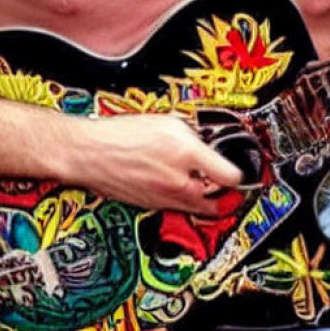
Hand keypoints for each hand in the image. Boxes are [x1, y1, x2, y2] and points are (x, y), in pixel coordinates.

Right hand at [66, 114, 244, 215]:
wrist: (88, 153)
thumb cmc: (122, 134)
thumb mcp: (168, 122)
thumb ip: (195, 133)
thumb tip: (210, 143)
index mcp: (188, 156)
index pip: (232, 177)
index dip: (241, 172)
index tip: (242, 169)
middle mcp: (179, 184)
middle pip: (220, 202)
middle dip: (226, 192)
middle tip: (225, 179)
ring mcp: (165, 200)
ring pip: (198, 209)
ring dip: (205, 198)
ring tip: (201, 181)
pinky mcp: (151, 207)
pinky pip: (177, 208)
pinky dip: (182, 200)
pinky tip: (174, 183)